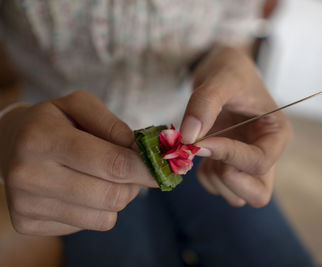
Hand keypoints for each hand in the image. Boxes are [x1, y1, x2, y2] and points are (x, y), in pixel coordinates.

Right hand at [0, 91, 156, 235]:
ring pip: (104, 217)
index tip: (164, 169)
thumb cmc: (53, 122)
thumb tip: (141, 153)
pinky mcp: (28, 224)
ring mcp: (26, 204)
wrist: (10, 144)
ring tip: (104, 178)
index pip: (111, 164)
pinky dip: (97, 209)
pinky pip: (88, 225)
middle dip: (134, 184)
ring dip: (117, 198)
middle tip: (134, 170)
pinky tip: (83, 190)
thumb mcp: (80, 105)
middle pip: (111, 196)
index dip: (145, 169)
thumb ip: (113, 125)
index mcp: (42, 138)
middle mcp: (28, 175)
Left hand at [180, 47, 291, 207]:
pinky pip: (217, 187)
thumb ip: (205, 104)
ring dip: (214, 178)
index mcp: (276, 134)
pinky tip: (201, 149)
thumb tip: (189, 138)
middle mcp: (266, 153)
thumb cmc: (229, 70)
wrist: (222, 71)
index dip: (230, 156)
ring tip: (203, 145)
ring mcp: (246, 164)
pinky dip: (204, 175)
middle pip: (258, 195)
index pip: (259, 162)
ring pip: (236, 197)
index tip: (203, 141)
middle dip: (230, 181)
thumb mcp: (220, 78)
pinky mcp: (229, 166)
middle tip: (211, 157)